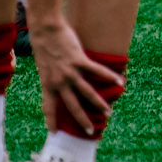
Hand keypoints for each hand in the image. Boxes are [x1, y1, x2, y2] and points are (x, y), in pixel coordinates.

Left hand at [29, 16, 122, 135]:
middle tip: (90, 131)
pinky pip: (97, 71)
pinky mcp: (79, 60)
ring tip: (107, 112)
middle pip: (72, 106)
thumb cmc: (42, 43)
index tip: (54, 133)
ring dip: (98, 104)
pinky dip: (109, 76)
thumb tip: (59, 81)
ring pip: (87, 92)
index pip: (49, 107)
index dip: (51, 121)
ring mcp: (70, 71)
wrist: (44, 28)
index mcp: (47, 83)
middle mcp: (59, 81)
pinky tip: (119, 81)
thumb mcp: (43, 65)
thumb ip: (51, 75)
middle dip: (82, 120)